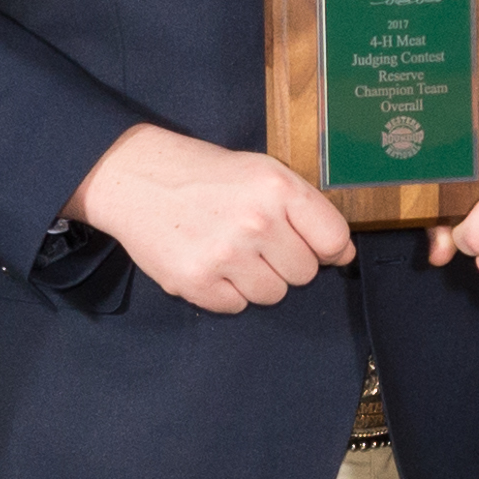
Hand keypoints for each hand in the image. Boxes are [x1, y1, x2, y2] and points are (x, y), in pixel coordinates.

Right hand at [66, 122, 355, 314]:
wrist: (134, 177)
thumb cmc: (206, 176)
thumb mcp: (261, 172)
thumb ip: (306, 210)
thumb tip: (343, 254)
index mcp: (278, 188)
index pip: (334, 241)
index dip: (327, 248)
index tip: (311, 245)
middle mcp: (256, 221)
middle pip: (304, 274)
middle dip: (285, 261)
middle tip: (256, 240)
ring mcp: (225, 254)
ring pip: (273, 295)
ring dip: (256, 279)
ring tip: (231, 250)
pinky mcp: (197, 281)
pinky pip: (236, 306)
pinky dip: (226, 291)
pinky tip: (209, 262)